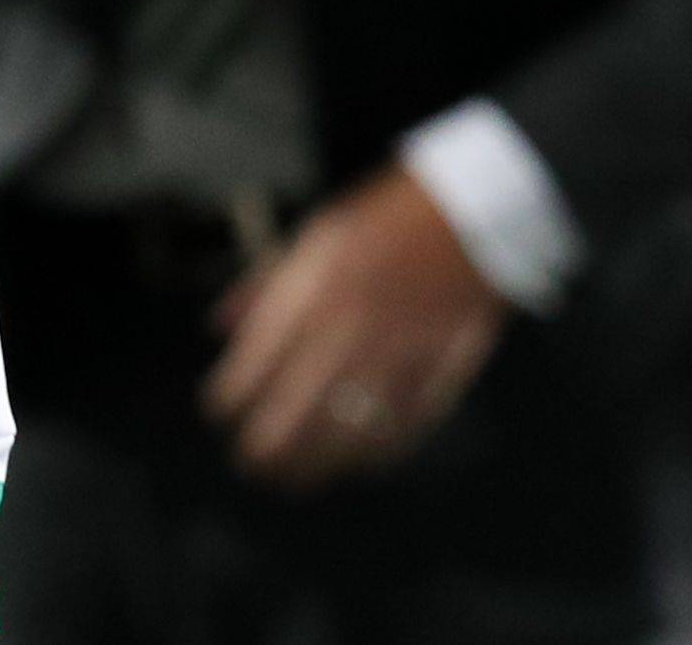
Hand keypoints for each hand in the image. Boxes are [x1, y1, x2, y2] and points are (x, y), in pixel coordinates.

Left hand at [204, 162, 504, 489]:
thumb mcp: (314, 236)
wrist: (473, 210)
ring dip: (322, 457)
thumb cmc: (384, 220)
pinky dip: (384, 449)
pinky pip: (409, 420)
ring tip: (297, 480)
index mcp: (316, 284)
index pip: (262, 354)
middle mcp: (353, 321)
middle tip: (251, 465)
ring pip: (353, 420)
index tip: (218, 414)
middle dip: (271, 440)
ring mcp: (400, 348)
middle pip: (302, 398)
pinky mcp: (445, 364)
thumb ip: (264, 285)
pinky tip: (362, 466)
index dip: (235, 390)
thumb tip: (219, 327)